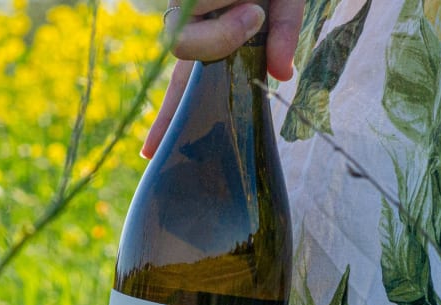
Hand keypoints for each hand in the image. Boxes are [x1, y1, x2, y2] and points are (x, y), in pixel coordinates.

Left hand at [141, 0, 303, 157]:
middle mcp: (192, 23)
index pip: (182, 89)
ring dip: (227, 7)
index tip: (150, 154)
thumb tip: (284, 74)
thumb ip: (286, 36)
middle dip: (219, 38)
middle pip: (181, 49)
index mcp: (214, 42)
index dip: (166, 120)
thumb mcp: (289, 3)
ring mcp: (182, 2)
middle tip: (255, 14)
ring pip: (188, 20)